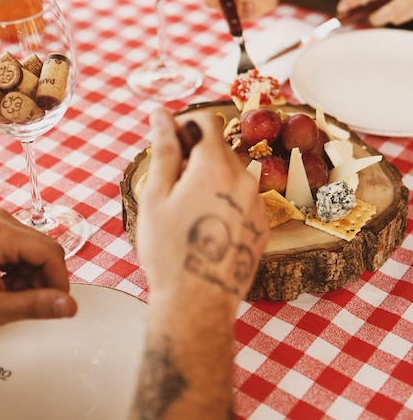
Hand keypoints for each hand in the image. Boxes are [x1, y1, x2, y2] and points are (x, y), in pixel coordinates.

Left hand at [0, 207, 76, 325]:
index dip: (59, 281)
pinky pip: (20, 249)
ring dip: (30, 278)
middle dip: (42, 281)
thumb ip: (32, 306)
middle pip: (43, 250)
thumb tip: (68, 306)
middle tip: (27, 305)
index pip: (50, 252)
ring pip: (34, 250)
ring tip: (9, 298)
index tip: (57, 304)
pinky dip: (18, 271)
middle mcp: (0, 220)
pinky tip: (4, 287)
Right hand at [137, 107, 268, 311]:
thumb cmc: (169, 249)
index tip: (170, 141)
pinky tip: (206, 226)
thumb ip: (164, 150)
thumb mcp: (156, 195)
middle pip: (219, 149)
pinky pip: (243, 198)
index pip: (207, 121)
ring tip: (188, 211)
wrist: (196, 304)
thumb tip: (161, 115)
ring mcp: (257, 203)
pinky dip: (225, 200)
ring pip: (231, 174)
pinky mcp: (263, 225)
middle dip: (195, 156)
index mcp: (216, 166)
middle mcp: (244, 178)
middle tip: (171, 185)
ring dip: (210, 179)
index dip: (186, 124)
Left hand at [337, 0, 412, 25]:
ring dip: (393, 15)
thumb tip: (370, 1)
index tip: (341, 8)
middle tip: (371, 16)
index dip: (355, 0)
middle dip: (376, 18)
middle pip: (386, 14)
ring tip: (399, 1)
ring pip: (399, 18)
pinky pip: (409, 16)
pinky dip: (405, 13)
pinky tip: (408, 3)